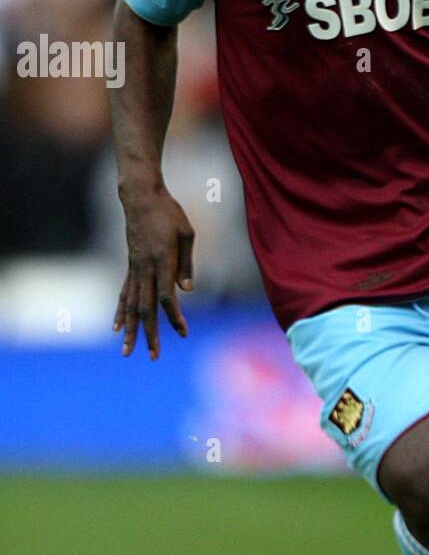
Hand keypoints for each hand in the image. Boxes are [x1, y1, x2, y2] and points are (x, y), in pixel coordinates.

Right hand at [114, 184, 194, 359]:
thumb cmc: (169, 212)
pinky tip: (116, 328)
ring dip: (130, 330)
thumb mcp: (187, 234)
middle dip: (150, 335)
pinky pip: (123, 294)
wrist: (141, 197)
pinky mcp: (131, 266)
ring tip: (127, 352)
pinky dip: (120, 312)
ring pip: (131, 305)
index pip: (167, 298)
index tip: (183, 333)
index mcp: (163, 261)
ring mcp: (135, 269)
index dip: (175, 317)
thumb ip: (187, 264)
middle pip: (146, 308)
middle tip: (153, 357)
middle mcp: (145, 269)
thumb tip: (186, 291)